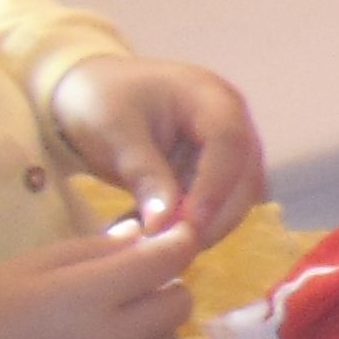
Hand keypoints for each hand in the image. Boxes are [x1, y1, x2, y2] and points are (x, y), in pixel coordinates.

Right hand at [0, 224, 198, 338]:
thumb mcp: (29, 265)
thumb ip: (93, 250)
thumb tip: (143, 235)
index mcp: (90, 295)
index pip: (167, 261)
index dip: (179, 243)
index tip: (175, 238)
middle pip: (179, 305)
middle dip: (166, 286)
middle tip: (134, 283)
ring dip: (155, 328)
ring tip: (117, 322)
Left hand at [49, 56, 264, 237]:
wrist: (93, 91)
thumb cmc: (102, 100)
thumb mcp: (114, 131)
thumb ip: (143, 173)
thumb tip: (164, 223)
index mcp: (211, 96)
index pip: (230, 143)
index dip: (216, 186)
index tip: (189, 224)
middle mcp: (233, 122)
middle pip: (245, 176)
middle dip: (215, 216)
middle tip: (173, 247)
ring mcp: (229, 149)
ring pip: (238, 198)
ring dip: (206, 226)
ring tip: (158, 242)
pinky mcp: (217, 172)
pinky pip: (219, 206)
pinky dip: (193, 225)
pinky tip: (157, 234)